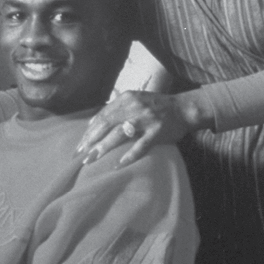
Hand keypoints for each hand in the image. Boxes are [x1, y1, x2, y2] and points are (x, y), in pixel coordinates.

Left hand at [76, 90, 209, 166]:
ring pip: (119, 135)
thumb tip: (93, 123)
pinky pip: (140, 146)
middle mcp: (133, 107)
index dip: (89, 131)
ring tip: (91, 160)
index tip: (80, 144)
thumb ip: (116, 109)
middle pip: (106, 124)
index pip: (102, 116)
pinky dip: (128, 156)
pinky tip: (117, 165)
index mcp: (126, 98)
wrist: (183, 108)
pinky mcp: (156, 132)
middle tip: (80, 154)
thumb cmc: (155, 105)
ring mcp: (145, 120)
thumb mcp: (134, 100)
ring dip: (103, 148)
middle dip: (91, 140)